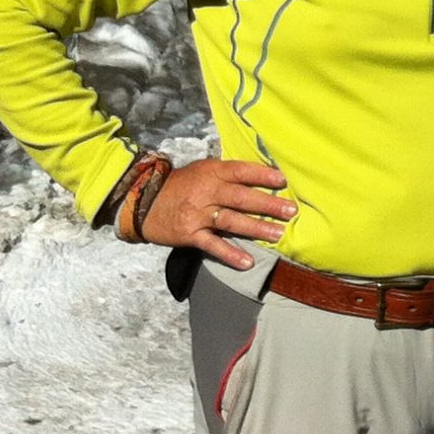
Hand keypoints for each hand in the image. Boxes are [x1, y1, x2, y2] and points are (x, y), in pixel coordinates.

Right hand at [141, 158, 295, 270]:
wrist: (142, 202)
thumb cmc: (181, 185)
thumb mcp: (202, 170)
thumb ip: (228, 174)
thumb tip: (262, 176)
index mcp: (211, 173)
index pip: (240, 171)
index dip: (262, 175)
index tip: (282, 181)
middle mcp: (206, 192)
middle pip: (241, 197)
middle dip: (268, 204)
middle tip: (291, 211)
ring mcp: (197, 214)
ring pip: (231, 221)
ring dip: (257, 228)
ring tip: (278, 234)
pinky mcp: (190, 234)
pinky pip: (213, 245)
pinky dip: (230, 254)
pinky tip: (248, 262)